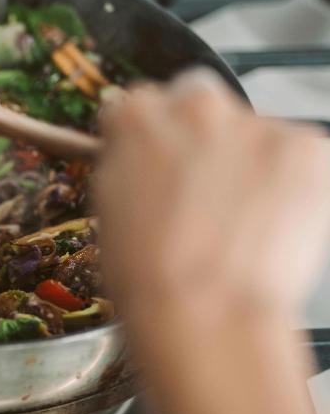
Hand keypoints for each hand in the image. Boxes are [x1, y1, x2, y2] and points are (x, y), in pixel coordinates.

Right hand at [93, 69, 329, 331]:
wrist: (208, 313)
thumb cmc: (148, 275)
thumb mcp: (108, 207)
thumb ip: (127, 162)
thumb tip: (141, 154)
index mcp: (136, 117)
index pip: (139, 105)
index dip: (145, 140)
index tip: (152, 165)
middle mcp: (196, 107)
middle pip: (197, 100)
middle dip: (198, 135)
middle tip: (200, 190)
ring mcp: (255, 124)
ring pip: (251, 130)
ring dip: (245, 160)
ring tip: (238, 219)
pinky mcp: (305, 148)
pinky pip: (295, 153)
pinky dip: (288, 180)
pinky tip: (268, 220)